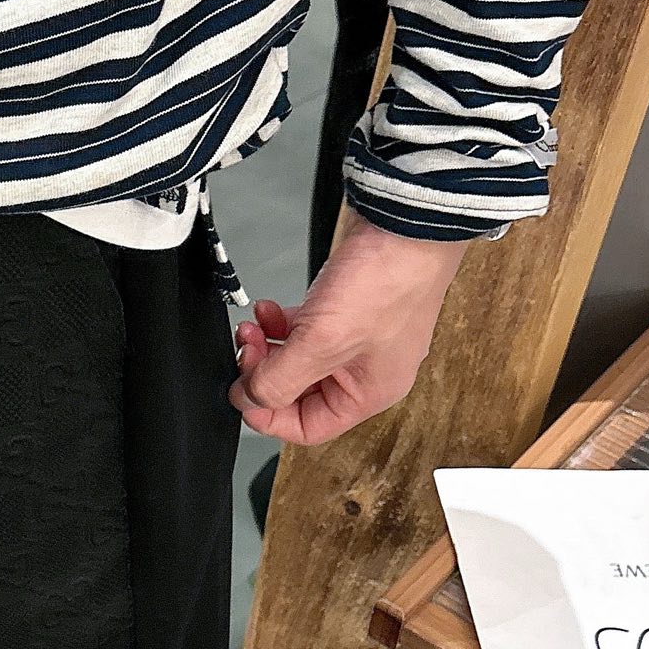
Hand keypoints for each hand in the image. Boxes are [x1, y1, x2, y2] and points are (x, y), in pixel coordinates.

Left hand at [230, 209, 467, 444]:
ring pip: (297, 359)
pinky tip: (268, 310)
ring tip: (252, 328)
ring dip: (268, 347)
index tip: (243, 393)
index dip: (269, 416)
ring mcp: (357, 339)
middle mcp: (365, 371)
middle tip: (247, 352)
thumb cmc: (388, 279)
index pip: (308, 428)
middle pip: (298, 393)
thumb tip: (249, 399)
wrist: (405, 220)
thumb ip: (280, 379)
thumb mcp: (322, 341)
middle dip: (265, 374)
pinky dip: (280, 324)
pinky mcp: (347, 309)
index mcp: (368, 393)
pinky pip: (304, 330)